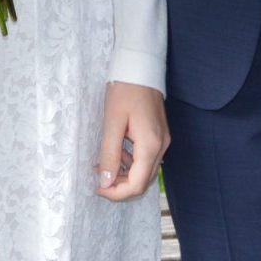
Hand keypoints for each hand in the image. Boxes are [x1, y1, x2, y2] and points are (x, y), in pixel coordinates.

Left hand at [96, 82, 167, 199]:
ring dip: (125, 175)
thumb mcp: (112, 123)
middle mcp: (161, 146)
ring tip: (104, 164)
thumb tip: (105, 183)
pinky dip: (131, 163)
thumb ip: (110, 154)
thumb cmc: (125, 90)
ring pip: (145, 171)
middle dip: (120, 186)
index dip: (117, 193)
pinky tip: (117, 152)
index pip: (137, 185)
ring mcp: (162, 140)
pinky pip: (147, 158)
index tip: (98, 188)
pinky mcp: (159, 135)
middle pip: (143, 181)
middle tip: (99, 178)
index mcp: (150, 145)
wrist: (141, 67)